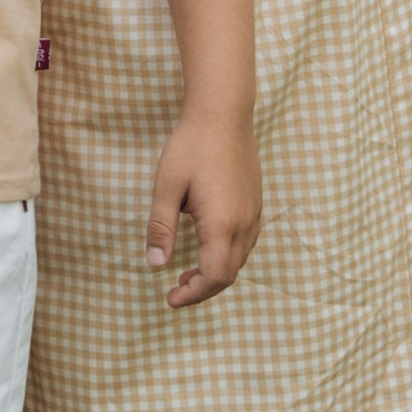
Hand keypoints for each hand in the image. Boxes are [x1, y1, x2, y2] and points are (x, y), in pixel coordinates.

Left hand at [144, 110, 260, 308]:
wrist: (223, 113)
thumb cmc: (191, 146)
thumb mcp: (166, 187)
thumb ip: (161, 228)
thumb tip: (155, 265)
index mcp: (223, 223)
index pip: (214, 276)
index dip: (193, 294)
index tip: (170, 298)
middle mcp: (245, 223)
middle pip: (229, 274)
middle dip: (202, 289)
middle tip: (175, 290)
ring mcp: (254, 213)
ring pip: (240, 260)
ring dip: (215, 274)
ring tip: (187, 273)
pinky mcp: (256, 204)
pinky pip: (246, 243)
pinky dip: (227, 257)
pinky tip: (207, 247)